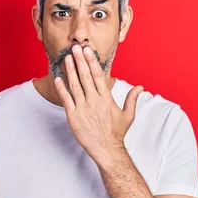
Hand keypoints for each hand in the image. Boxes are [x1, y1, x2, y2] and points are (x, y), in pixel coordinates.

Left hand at [54, 44, 142, 165]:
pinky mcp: (73, 117)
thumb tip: (140, 87)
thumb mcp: (128, 115)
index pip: (98, 75)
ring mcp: (83, 108)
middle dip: (79, 60)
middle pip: (85, 76)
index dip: (92, 61)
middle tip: (75, 47)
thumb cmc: (117, 133)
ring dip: (70, 70)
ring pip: (74, 85)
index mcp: (106, 98)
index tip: (87, 50)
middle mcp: (94, 101)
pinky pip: (66, 99)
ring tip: (66, 58)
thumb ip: (132, 99)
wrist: (106, 150)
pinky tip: (58, 78)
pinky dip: (61, 88)